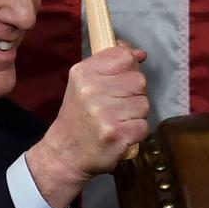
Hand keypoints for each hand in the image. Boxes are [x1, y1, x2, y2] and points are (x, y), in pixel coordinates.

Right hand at [26, 45, 149, 207]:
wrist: (65, 153)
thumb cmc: (78, 116)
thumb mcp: (84, 83)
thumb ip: (109, 65)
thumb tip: (139, 54)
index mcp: (82, 72)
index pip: (124, 56)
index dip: (129, 68)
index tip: (120, 80)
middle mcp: (91, 90)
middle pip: (139, 80)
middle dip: (133, 94)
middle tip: (115, 106)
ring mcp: (103, 112)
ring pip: (144, 103)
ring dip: (135, 114)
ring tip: (116, 121)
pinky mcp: (117, 134)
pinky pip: (144, 125)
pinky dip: (135, 132)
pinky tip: (119, 134)